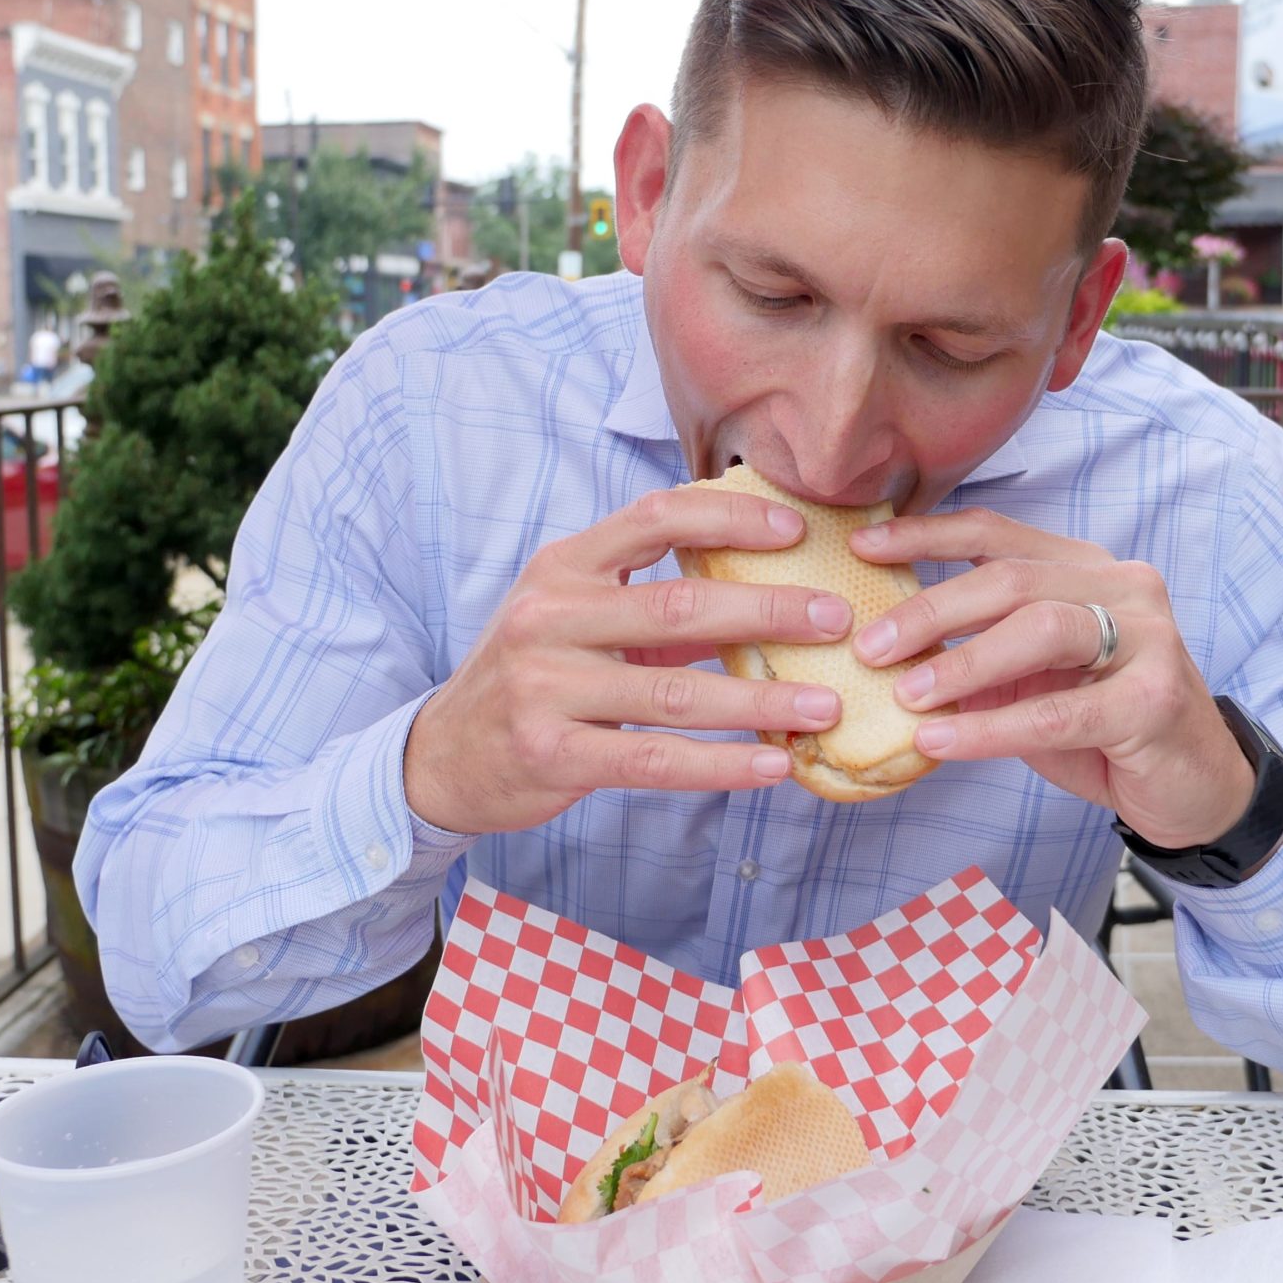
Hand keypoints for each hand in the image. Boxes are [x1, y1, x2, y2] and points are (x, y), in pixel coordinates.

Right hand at [405, 485, 856, 835]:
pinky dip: (721, 764)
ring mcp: (546, 687)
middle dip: (769, 612)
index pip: (654, 519)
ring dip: (760, 700)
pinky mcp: (553, 753)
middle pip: (679, 606)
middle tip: (837, 618)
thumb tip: (763, 581)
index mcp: (564, 566)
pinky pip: (654, 759)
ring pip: (675, 692)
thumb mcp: (574, 615)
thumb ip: (649, 596)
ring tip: (825, 707)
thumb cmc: (535, 674)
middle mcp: (550, 617)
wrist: (445, 753)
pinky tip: (773, 765)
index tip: (797, 527)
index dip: (729, 517)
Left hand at [848, 509, 1254, 850]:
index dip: (927, 535)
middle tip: (870, 646)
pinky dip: (992, 727)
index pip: (998, 534)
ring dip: (963, 661)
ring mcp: (1148, 639)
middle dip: (932, 609)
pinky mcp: (1155, 701)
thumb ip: (980, 654)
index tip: (862, 547)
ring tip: (905, 695)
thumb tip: (888, 648)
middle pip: (1012, 578)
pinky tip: (942, 741)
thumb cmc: (1101, 725)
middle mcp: (1122, 588)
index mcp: (1086, 569)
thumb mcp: (1033, 680)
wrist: (1192, 787)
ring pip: (1041, 628)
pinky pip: (1059, 711)